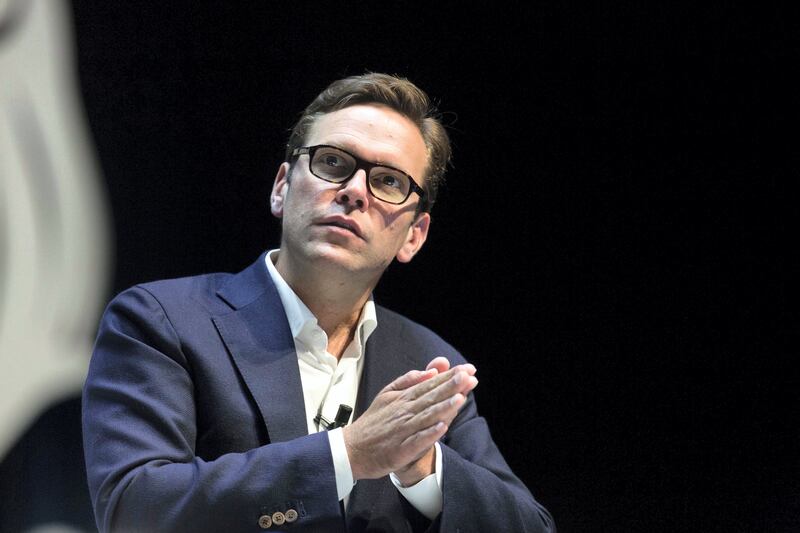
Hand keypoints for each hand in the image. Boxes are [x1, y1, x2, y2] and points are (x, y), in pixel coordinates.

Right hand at [344, 359, 477, 481]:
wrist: (351, 449)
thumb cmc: (373, 422)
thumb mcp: (387, 394)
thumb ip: (408, 381)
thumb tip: (430, 371)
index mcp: (402, 398)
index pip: (429, 385)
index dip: (448, 377)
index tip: (467, 369)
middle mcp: (404, 412)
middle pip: (430, 397)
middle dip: (450, 386)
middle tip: (468, 376)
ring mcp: (402, 431)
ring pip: (425, 417)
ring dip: (443, 408)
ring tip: (460, 398)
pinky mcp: (400, 450)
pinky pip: (416, 441)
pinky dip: (429, 434)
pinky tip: (442, 428)